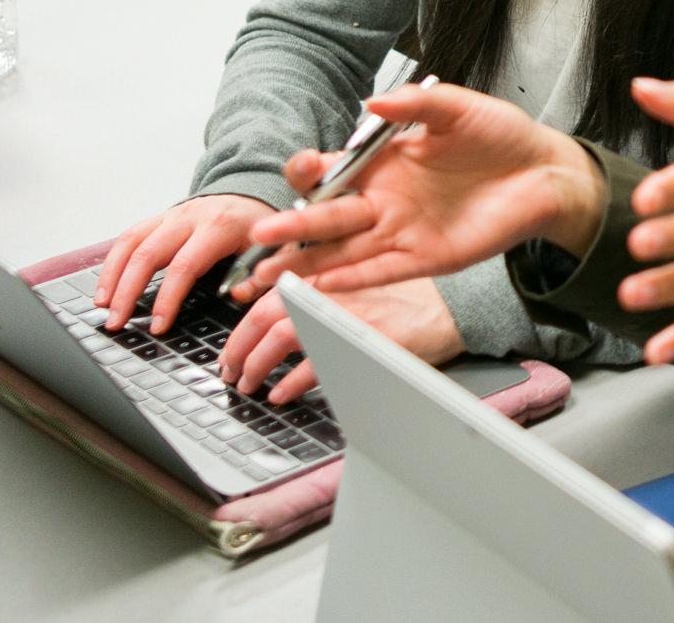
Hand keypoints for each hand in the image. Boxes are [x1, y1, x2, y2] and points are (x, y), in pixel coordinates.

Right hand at [96, 192, 273, 333]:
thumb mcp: (277, 250)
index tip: (158, 326)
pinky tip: (106, 285)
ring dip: (113, 276)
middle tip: (117, 323)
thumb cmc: (264, 228)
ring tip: (102, 307)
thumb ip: (261, 275)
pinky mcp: (161, 217)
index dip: (168, 298)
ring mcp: (172, 214)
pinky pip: (129, 236)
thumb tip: (237, 296)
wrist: (255, 193)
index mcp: (220, 226)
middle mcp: (191, 216)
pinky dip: (113, 261)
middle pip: (148, 254)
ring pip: (131, 242)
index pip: (184, 265)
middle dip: (128, 291)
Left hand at [218, 274, 460, 403]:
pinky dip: (291, 383)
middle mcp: (329, 292)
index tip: (231, 351)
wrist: (443, 309)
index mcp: (323, 279)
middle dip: (238, 347)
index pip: (267, 298)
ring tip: (249, 384)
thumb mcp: (351, 292)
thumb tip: (271, 326)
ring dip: (256, 364)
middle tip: (230, 372)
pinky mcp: (360, 340)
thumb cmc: (399, 302)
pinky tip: (281, 394)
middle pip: (265, 315)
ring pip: (281, 335)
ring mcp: (343, 315)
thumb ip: (314, 302)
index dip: (240, 329)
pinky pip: (314, 364)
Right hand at [242, 81, 604, 299]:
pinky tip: (321, 288)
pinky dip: (350, 282)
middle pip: (327, 218)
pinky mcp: (425, 257)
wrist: (546, 171)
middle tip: (260, 239)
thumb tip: (374, 101)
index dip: (310, 173)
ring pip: (343, 253)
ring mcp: (401, 232)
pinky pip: (380, 272)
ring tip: (269, 276)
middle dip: (291, 229)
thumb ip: (416, 104)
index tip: (302, 170)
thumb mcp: (458, 108)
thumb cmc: (501, 137)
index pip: (332, 171)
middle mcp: (384, 200)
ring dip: (307, 265)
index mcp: (384, 162)